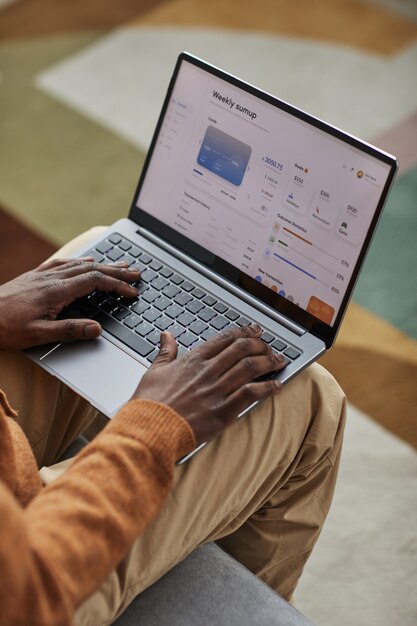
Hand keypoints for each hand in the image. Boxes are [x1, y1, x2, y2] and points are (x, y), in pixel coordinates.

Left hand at [0, 257, 139, 349]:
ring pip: (79, 264)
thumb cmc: (5, 327)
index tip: (132, 292)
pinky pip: (62, 262)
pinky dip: (79, 261)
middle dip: (117, 271)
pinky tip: (84, 261)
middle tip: (137, 272)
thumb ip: (69, 331)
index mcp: (56, 292)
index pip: (95, 282)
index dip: (117, 286)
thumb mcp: (38, 335)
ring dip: (103, 264)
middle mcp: (51, 279)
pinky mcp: (34, 276)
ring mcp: (42, 275)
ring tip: (119, 263)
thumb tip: (97, 329)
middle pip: (92, 269)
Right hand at [133, 325, 284, 445]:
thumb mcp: (154, 371)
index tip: (254, 331)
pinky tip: (276, 386)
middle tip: (269, 346)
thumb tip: (166, 335)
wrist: (149, 428)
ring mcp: (217, 390)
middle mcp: (208, 371)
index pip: (225, 339)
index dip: (243, 332)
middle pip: (242, 349)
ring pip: (250, 368)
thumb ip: (165, 351)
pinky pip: (251, 394)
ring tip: (279, 361)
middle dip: (260, 345)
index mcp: (193, 360)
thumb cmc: (150, 403)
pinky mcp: (223, 411)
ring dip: (268, 362)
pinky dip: (267, 388)